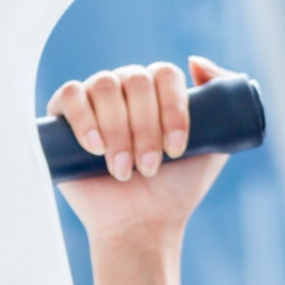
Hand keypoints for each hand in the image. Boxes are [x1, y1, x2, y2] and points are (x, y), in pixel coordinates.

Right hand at [49, 56, 233, 245]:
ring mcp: (94, 100)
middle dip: (146, 128)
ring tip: (124, 170)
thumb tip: (196, 61)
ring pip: (105, 86)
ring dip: (119, 131)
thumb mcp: (213, 147)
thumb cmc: (176, 188)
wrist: (140, 223)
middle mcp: (126, 88)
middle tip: (150, 168)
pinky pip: (70, 94)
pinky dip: (84, 118)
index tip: (176, 149)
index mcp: (159, 91)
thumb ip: (221, 105)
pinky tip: (96, 147)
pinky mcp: (63, 116)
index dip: (172, 109)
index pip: (165, 75)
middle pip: (136, 81)